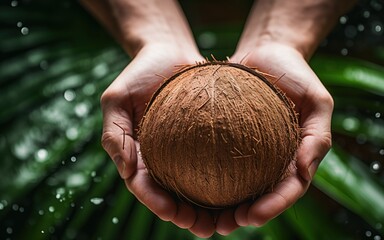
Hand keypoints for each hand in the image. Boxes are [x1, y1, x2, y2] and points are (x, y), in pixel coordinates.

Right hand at [100, 43, 218, 237]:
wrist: (170, 51)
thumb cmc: (140, 73)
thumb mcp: (116, 99)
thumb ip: (114, 134)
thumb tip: (125, 171)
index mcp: (139, 154)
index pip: (145, 186)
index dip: (157, 203)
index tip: (173, 213)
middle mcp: (164, 157)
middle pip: (174, 195)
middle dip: (188, 216)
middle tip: (206, 228)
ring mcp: (186, 150)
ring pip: (199, 186)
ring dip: (211, 208)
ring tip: (228, 221)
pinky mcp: (209, 139)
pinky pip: (219, 162)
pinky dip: (229, 180)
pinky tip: (245, 189)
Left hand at [214, 43, 333, 233]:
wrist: (267, 51)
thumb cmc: (297, 74)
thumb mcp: (318, 101)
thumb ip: (318, 137)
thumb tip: (304, 172)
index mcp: (295, 157)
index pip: (287, 190)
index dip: (272, 207)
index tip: (251, 217)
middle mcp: (272, 159)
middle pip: (259, 196)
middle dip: (242, 216)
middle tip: (222, 226)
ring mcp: (249, 150)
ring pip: (235, 185)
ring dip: (220, 206)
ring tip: (201, 218)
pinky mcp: (227, 138)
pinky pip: (215, 160)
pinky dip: (204, 176)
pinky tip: (186, 185)